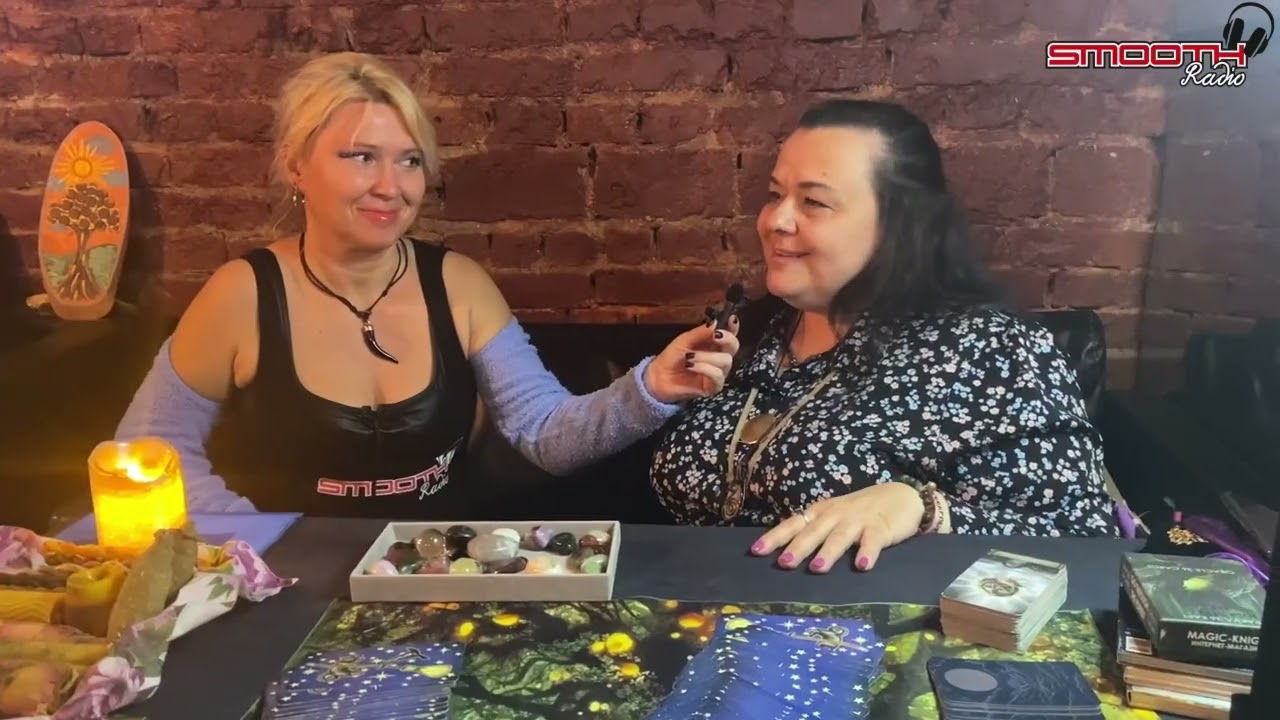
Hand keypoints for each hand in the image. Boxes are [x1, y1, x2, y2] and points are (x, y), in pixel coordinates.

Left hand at [643, 316, 739, 403]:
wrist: (659, 377)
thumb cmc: (672, 358)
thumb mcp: (684, 340)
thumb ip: (700, 332)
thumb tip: (715, 322)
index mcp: (713, 344)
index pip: (730, 334)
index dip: (734, 327)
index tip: (731, 319)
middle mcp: (719, 357)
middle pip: (734, 346)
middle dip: (726, 339)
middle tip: (715, 336)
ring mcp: (717, 372)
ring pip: (725, 361)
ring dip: (707, 356)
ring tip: (689, 357)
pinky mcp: (713, 387)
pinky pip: (717, 376)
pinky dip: (704, 368)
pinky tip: (691, 366)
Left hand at [750, 482, 924, 571]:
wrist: (901, 496)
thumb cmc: (860, 511)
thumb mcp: (833, 516)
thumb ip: (814, 532)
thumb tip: (784, 554)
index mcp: (820, 513)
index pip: (793, 524)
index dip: (775, 537)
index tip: (756, 551)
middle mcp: (835, 515)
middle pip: (813, 532)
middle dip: (798, 547)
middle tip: (784, 563)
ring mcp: (858, 521)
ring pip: (840, 537)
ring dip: (829, 552)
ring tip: (818, 569)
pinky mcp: (880, 528)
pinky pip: (872, 541)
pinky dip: (867, 552)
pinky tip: (863, 566)